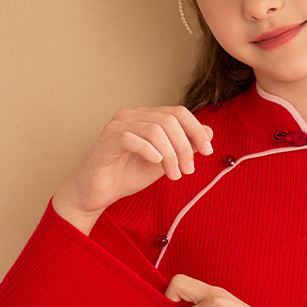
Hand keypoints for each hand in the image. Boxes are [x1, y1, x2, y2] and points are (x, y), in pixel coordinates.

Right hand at [51, 105, 214, 233]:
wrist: (96, 193)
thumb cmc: (126, 175)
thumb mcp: (163, 162)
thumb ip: (183, 147)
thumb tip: (209, 132)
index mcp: (146, 117)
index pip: (178, 112)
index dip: (196, 130)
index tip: (207, 151)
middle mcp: (131, 116)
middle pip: (169, 120)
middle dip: (184, 147)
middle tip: (188, 170)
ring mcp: (117, 126)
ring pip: (154, 129)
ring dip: (170, 154)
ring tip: (173, 175)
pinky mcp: (106, 141)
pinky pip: (132, 138)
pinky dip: (149, 150)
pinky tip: (157, 163)